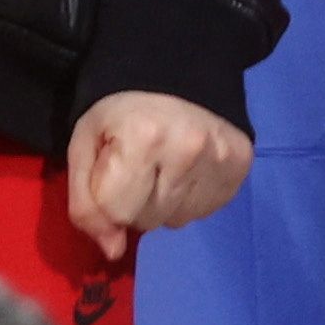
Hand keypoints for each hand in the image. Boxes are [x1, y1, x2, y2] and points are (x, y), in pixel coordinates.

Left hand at [66, 91, 252, 258]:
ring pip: (175, 221)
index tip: (112, 165)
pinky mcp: (240, 168)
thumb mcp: (85, 146)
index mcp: (145, 137)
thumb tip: (113, 252)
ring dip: (162, 203)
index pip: (116, 212)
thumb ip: (86, 203)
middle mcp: (190, 149)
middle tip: (138, 164)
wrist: (176, 73)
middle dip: (134, 202)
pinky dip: (187, 199)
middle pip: (147, 220)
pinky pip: (202, 213)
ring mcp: (220, 159)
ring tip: (162, 165)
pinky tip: (185, 169)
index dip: (106, 195)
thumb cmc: (121, 112)